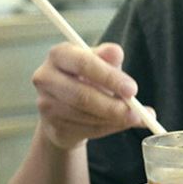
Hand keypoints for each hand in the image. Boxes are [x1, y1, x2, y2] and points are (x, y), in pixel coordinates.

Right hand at [32, 42, 152, 150]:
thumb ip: (109, 57)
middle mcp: (45, 77)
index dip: (109, 77)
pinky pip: (85, 130)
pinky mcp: (51, 126)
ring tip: (134, 118)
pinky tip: (119, 123)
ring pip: (85, 116)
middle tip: (137, 113)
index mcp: (59, 54)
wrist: (66, 105)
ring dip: (114, 119)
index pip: (83, 64)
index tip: (132, 89)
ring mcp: (45, 104)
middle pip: (82, 95)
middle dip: (113, 106)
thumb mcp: (100, 63)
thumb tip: (116, 52)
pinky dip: (108, 128)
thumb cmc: (87, 78)